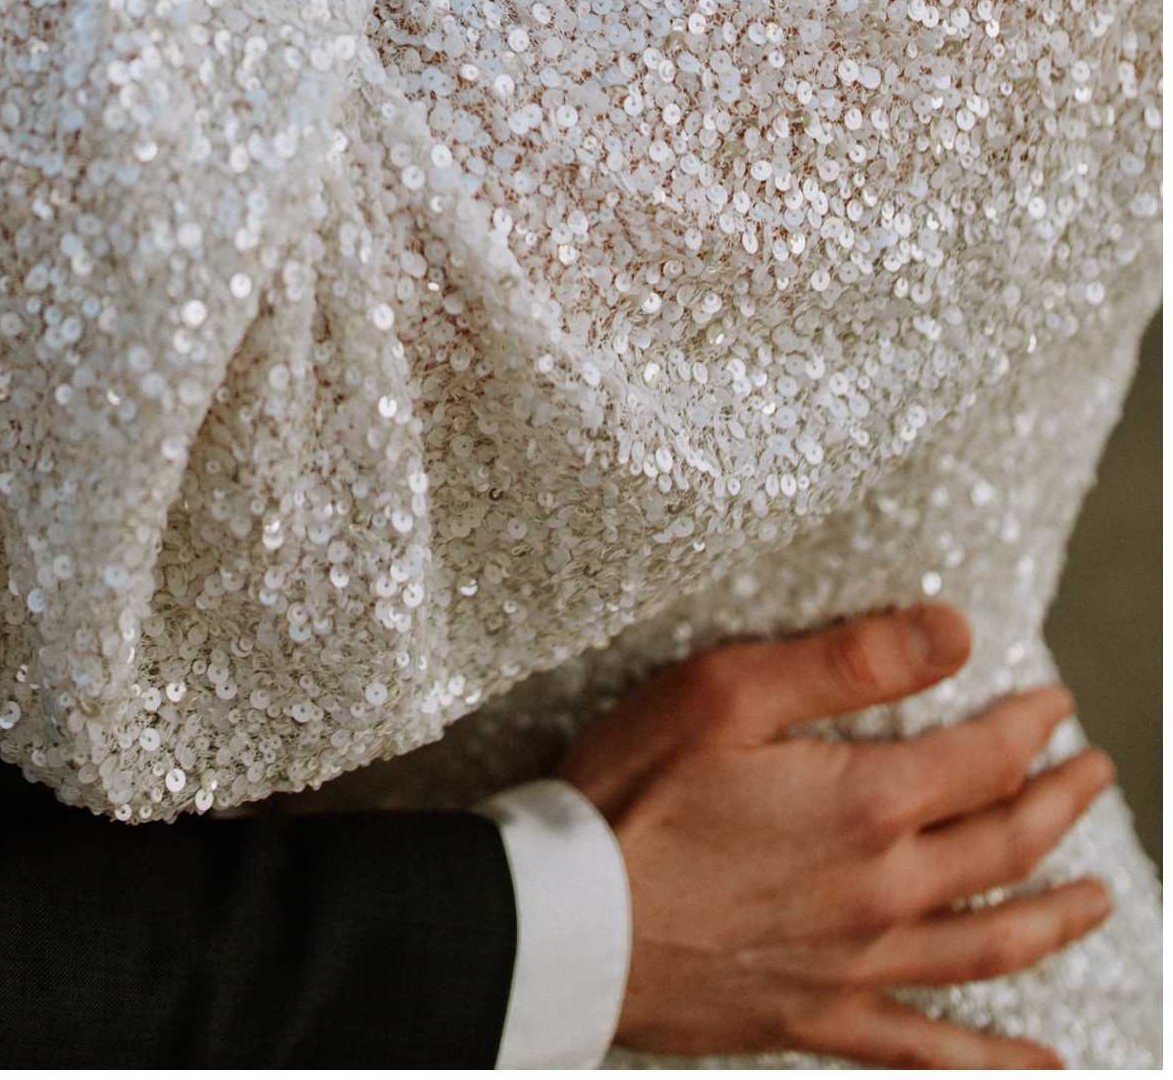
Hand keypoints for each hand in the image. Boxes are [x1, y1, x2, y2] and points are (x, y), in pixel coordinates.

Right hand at [565, 605, 1113, 1068]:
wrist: (568, 918)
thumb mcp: (727, 690)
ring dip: (1057, 917)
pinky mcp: (819, 1018)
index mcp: (865, 805)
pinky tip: (1044, 1065)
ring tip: (1099, 897)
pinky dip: (997, 1062)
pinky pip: (931, 1052)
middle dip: (1061, 804)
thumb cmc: (633, 792)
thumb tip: (954, 631)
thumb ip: (846, 660)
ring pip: (990, 946)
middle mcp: (882, 892)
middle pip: (1005, 848)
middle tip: (1094, 773)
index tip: (1056, 703)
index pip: (985, 759)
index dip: (1030, 725)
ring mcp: (857, 965)